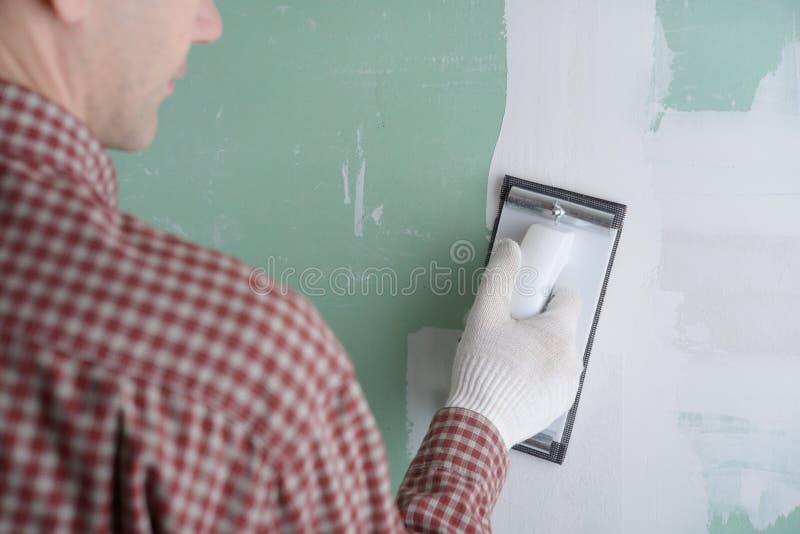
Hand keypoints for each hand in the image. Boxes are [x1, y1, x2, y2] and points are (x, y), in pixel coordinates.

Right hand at [444, 238, 582, 448]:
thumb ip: (499, 277)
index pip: (569, 298)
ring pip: (556, 355)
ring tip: (504, 362)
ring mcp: (568, 386)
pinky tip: (511, 383)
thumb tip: (511, 247)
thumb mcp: (484, 315)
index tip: (524, 303)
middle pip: (560, 329)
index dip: (547, 295)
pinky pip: (552, 381)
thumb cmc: (483, 366)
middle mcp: (572, 359)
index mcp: (559, 333)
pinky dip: (537, 378)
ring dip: (538, 353)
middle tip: (504, 335)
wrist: (478, 424)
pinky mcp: (558, 407)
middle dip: (537, 327)